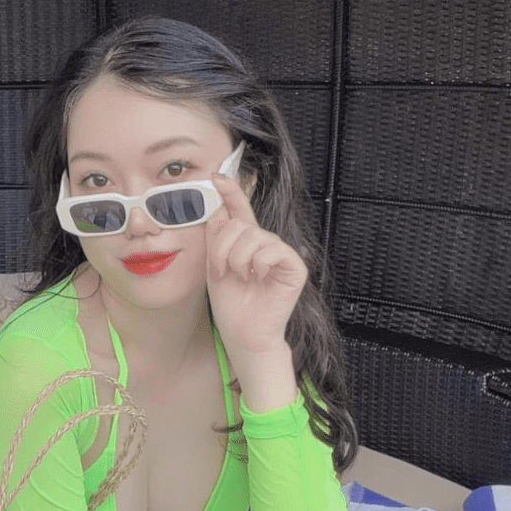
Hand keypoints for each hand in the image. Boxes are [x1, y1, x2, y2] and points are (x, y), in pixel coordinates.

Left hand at [204, 172, 307, 357]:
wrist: (243, 334)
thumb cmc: (231, 305)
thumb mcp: (215, 266)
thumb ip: (217, 237)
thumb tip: (217, 206)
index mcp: (246, 242)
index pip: (239, 210)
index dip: (231, 192)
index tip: (217, 177)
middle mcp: (265, 243)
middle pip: (238, 223)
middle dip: (221, 248)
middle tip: (221, 272)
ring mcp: (281, 253)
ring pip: (252, 236)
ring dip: (236, 259)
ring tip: (240, 278)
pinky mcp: (295, 266)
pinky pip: (272, 250)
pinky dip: (258, 264)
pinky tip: (258, 278)